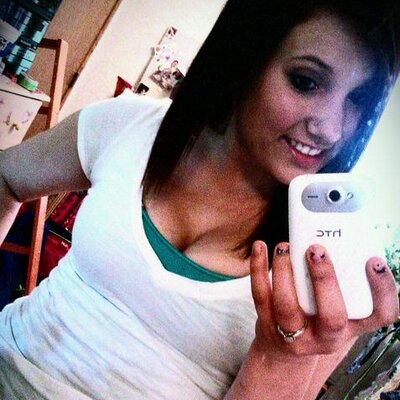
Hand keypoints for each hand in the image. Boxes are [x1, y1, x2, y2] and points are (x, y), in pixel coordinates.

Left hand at [250, 241, 398, 357]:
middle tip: (317, 250)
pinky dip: (258, 268)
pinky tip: (260, 247)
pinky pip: (260, 294)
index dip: (383, 290)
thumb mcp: (340, 310)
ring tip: (284, 247)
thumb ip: (347, 284)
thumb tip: (345, 239)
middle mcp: (326, 336)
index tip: (375, 261)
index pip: (380, 316)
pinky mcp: (267, 322)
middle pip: (332, 317)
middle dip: (325, 280)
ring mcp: (293, 333)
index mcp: (351, 327)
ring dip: (285, 271)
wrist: (286, 349)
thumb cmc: (318, 321)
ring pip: (287, 306)